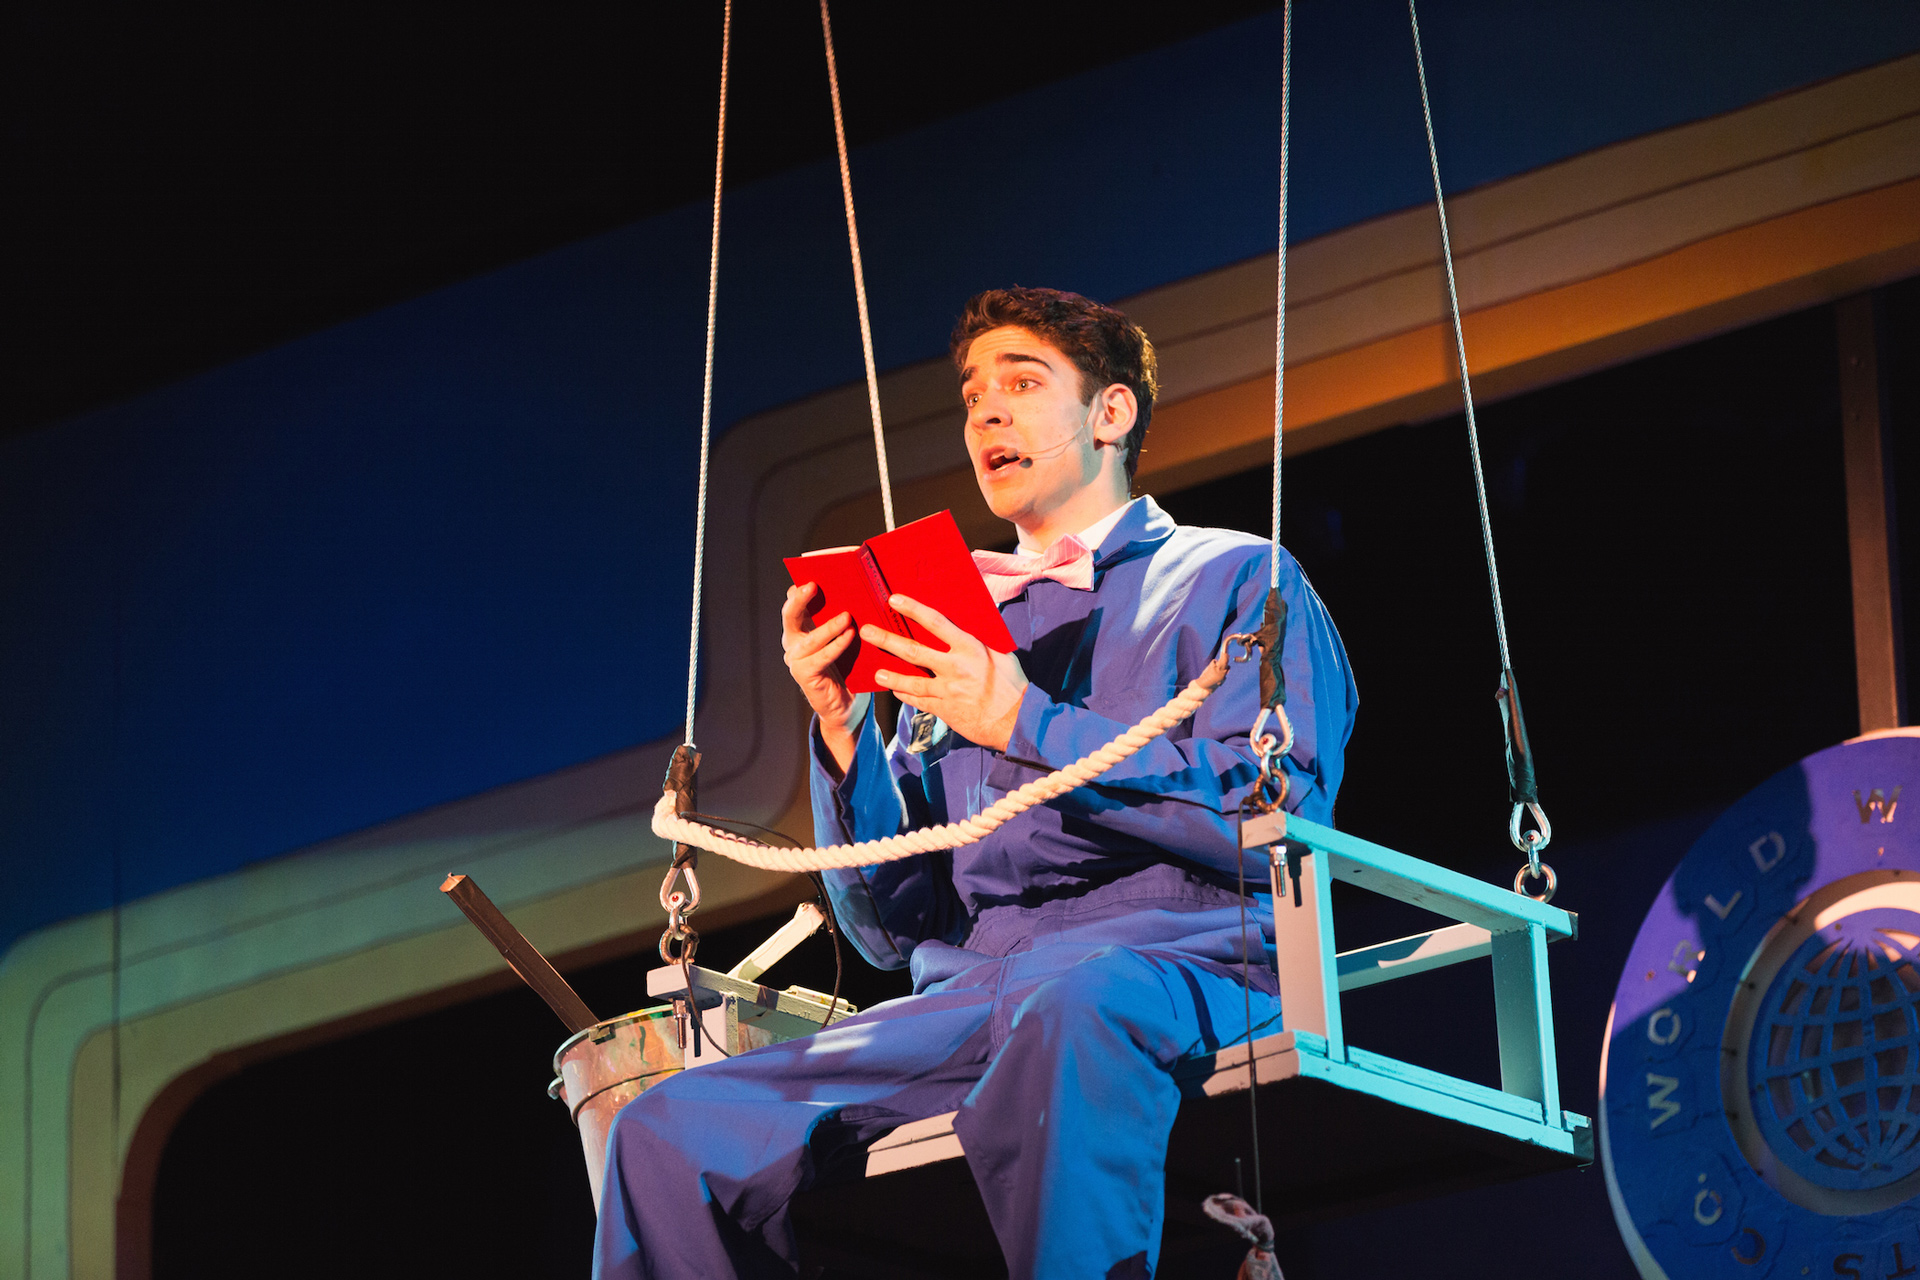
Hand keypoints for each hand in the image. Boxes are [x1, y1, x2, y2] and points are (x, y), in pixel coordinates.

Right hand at [782, 583, 865, 773]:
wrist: (845, 704)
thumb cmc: (847, 665)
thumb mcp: (843, 637)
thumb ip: (841, 617)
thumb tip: (859, 590)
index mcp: (800, 628)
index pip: (794, 603)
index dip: (799, 589)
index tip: (810, 572)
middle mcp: (793, 642)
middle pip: (790, 615)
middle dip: (799, 599)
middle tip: (812, 585)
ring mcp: (795, 659)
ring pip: (808, 638)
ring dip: (828, 626)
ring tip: (846, 616)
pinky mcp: (804, 675)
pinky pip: (821, 657)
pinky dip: (835, 646)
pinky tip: (849, 636)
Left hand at [864, 594, 1027, 751]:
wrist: (1018, 721)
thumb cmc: (1013, 685)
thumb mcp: (1001, 654)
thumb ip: (978, 642)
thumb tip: (962, 629)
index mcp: (971, 648)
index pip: (936, 623)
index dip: (913, 609)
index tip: (894, 600)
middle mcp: (956, 667)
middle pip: (914, 651)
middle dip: (887, 640)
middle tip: (867, 632)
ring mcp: (948, 691)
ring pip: (911, 681)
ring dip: (890, 676)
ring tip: (876, 674)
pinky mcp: (945, 710)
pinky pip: (920, 701)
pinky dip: (907, 696)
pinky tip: (897, 692)